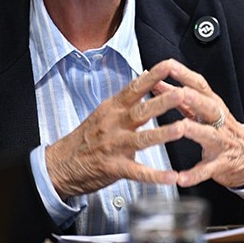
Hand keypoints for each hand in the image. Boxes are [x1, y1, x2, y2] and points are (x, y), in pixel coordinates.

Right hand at [44, 66, 187, 199]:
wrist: (61, 165)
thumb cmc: (86, 138)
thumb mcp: (103, 113)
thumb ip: (126, 101)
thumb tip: (145, 78)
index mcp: (112, 109)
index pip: (135, 88)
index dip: (153, 76)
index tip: (170, 65)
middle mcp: (114, 125)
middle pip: (141, 111)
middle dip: (163, 102)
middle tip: (182, 93)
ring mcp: (114, 146)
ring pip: (142, 139)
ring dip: (162, 134)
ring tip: (181, 129)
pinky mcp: (115, 168)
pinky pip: (138, 173)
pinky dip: (156, 176)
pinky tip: (172, 177)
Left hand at [150, 60, 243, 189]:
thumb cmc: (221, 130)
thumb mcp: (203, 111)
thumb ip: (180, 98)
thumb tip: (157, 81)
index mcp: (212, 105)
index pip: (200, 85)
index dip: (185, 75)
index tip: (168, 65)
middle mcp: (219, 121)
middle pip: (208, 106)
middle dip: (193, 97)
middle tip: (179, 92)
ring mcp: (221, 142)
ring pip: (209, 134)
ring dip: (195, 130)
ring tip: (181, 127)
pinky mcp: (221, 164)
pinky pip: (207, 169)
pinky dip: (194, 174)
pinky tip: (181, 178)